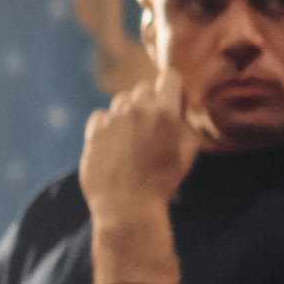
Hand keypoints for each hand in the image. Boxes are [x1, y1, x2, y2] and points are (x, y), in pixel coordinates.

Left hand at [76, 78, 200, 226]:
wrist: (127, 205)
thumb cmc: (163, 180)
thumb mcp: (189, 153)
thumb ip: (188, 125)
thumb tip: (182, 111)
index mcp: (164, 111)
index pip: (169, 77)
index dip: (174, 90)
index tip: (175, 105)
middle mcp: (136, 108)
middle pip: (144, 88)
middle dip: (152, 101)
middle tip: (154, 125)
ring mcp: (112, 118)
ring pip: (122, 100)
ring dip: (130, 111)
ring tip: (133, 136)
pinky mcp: (93, 131)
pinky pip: (102, 115)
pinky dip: (109, 124)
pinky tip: (116, 143)